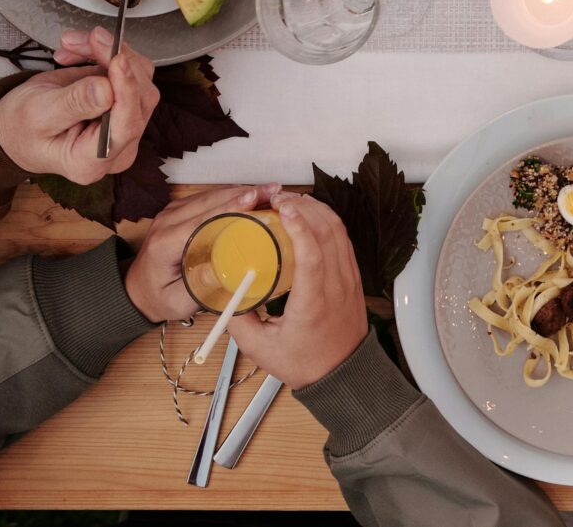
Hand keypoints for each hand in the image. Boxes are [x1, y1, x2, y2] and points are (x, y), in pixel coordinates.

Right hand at [0, 27, 156, 180]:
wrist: (16, 126)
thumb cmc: (20, 129)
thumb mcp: (38, 116)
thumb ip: (73, 104)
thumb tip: (106, 89)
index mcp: (92, 161)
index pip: (126, 126)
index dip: (127, 91)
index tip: (118, 61)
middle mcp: (118, 145)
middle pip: (139, 97)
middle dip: (115, 60)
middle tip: (89, 39)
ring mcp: (125, 122)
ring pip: (138, 77)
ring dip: (109, 52)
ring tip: (73, 43)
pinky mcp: (124, 100)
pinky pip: (128, 70)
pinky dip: (106, 53)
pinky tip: (79, 50)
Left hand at [126, 185, 274, 323]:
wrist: (138, 290)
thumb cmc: (159, 297)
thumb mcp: (178, 302)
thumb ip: (200, 287)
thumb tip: (229, 269)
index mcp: (165, 242)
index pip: (202, 219)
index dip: (230, 207)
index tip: (254, 199)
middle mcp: (167, 221)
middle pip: (211, 200)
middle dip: (245, 193)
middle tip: (275, 191)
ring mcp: (173, 212)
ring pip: (212, 194)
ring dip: (243, 191)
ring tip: (271, 191)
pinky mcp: (181, 210)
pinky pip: (210, 197)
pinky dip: (233, 194)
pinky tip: (254, 196)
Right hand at [230, 194, 367, 388]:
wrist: (343, 374)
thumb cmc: (305, 363)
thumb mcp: (260, 347)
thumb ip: (238, 318)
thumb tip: (220, 292)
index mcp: (314, 301)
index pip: (313, 252)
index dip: (299, 224)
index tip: (281, 207)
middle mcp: (336, 284)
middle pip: (328, 231)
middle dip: (304, 207)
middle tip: (277, 198)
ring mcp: (348, 278)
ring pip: (339, 231)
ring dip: (317, 210)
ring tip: (290, 201)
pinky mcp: (352, 276)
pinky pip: (343, 240)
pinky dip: (327, 222)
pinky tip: (309, 218)